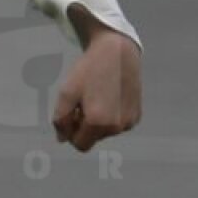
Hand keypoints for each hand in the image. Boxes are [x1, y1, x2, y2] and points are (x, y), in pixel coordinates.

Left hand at [52, 25, 141, 153]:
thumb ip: (60, 119)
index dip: (71, 132)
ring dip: (98, 121)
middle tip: (84, 101)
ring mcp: (129, 122)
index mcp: (98, 123)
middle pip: (93, 138)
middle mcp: (117, 127)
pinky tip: (110, 96)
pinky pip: (118, 124)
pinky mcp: (137, 115)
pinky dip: (112, 116)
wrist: (117, 52)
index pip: (80, 145)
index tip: (72, 113)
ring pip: (106, 132)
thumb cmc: (89, 71)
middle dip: (84, 125)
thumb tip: (62, 139)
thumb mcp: (66, 93)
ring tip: (97, 96)